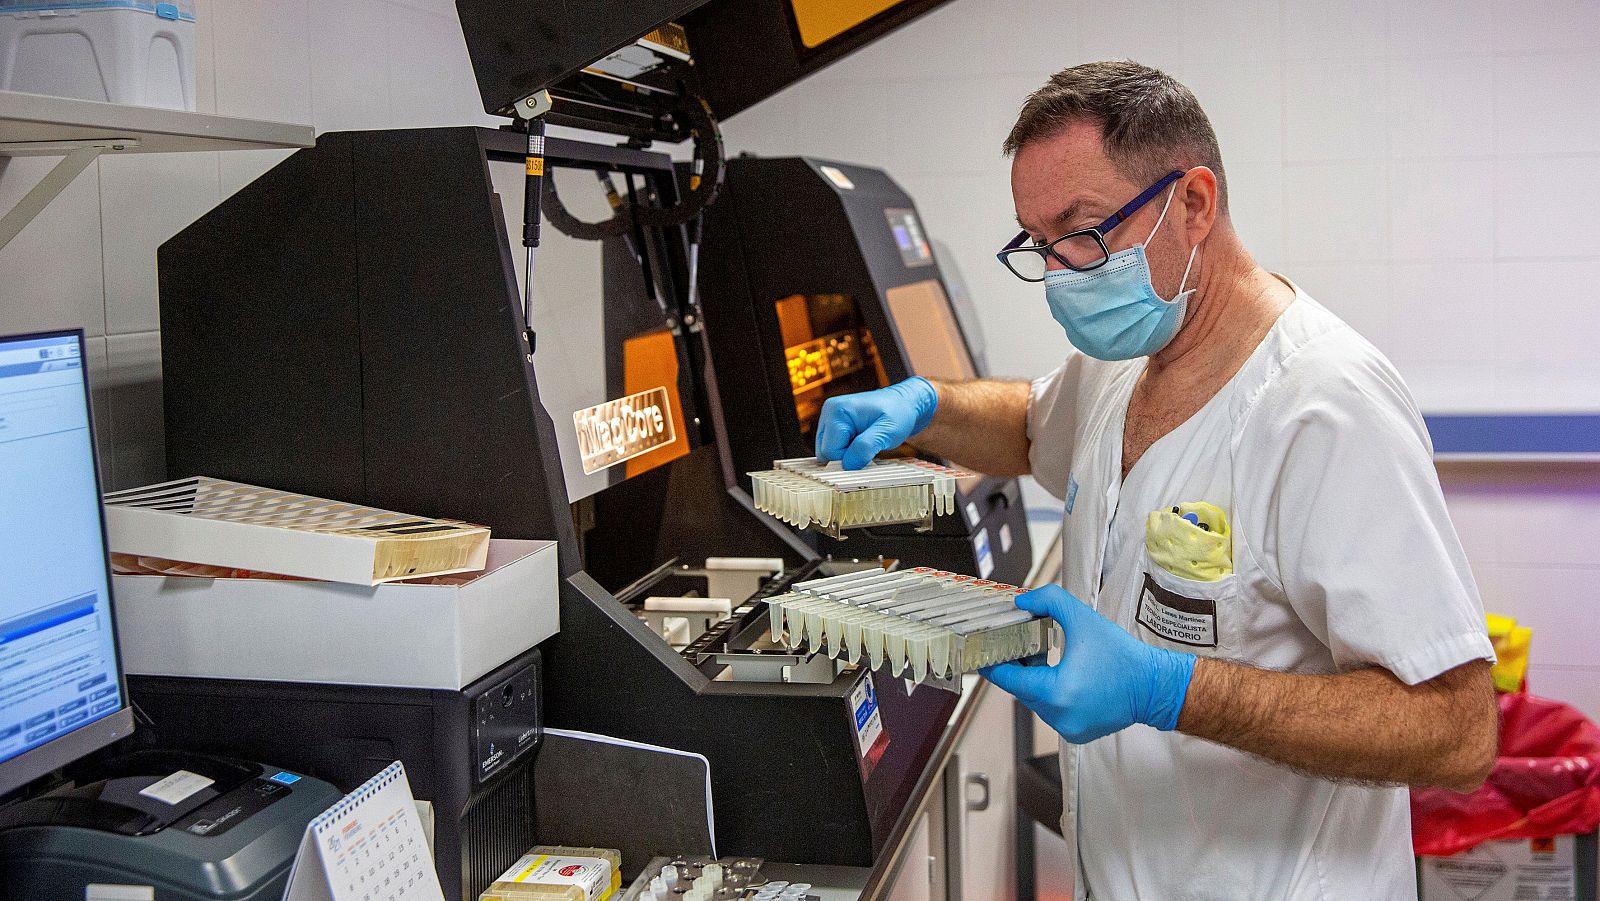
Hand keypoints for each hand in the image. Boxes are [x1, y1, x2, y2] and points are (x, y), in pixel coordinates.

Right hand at [815, 377, 938, 469]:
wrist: (904, 405)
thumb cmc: (898, 414)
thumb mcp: (886, 432)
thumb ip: (865, 447)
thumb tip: (847, 466)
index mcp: (837, 411)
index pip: (830, 450)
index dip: (849, 458)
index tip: (870, 451)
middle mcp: (828, 412)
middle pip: (825, 452)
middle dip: (847, 456)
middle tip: (869, 446)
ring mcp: (828, 418)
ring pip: (827, 452)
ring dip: (847, 454)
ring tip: (866, 442)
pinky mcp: (832, 425)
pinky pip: (832, 448)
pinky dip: (846, 452)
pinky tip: (860, 442)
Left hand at [981, 584, 1195, 743]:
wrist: (1155, 686)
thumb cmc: (1122, 656)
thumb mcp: (1082, 619)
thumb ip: (1048, 601)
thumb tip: (1021, 602)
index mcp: (1056, 692)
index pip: (1009, 679)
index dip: (993, 663)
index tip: (982, 652)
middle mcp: (1059, 717)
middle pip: (1022, 689)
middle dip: (1019, 666)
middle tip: (1018, 643)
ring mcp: (1068, 729)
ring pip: (1036, 700)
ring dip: (1035, 680)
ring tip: (1041, 655)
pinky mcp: (1077, 732)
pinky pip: (1052, 710)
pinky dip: (1051, 693)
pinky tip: (1059, 673)